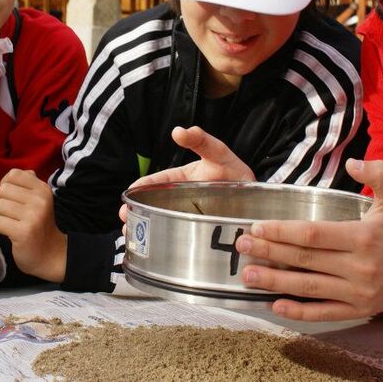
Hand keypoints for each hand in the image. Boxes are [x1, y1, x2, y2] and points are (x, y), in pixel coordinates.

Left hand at [0, 169, 66, 282]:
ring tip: (14, 224)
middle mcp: (39, 200)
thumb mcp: (39, 200)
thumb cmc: (40, 225)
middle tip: (15, 215)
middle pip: (3, 190)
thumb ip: (27, 184)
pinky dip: (1, 229)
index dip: (8, 186)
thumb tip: (13, 173)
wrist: (50, 254)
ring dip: (2, 217)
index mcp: (43, 189)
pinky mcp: (23, 232)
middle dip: (4, 204)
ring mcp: (32, 216)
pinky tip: (12, 234)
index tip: (15, 199)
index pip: (13, 174)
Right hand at [120, 126, 253, 235]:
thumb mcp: (218, 153)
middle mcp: (181, 199)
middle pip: (153, 205)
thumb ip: (201, 141)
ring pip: (161, 223)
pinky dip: (164, 244)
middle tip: (124, 219)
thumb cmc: (234, 171)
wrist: (258, 197)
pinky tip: (154, 251)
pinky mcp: (197, 233)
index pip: (156, 182)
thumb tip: (179, 130)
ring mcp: (188, 217)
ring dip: (144, 229)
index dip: (140, 188)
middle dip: (136, 212)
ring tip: (132, 236)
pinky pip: (178, 238)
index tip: (128, 195)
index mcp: (181, 180)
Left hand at [235, 159, 382, 320]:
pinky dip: (298, 311)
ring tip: (248, 275)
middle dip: (270, 252)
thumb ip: (378, 174)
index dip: (283, 231)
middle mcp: (359, 267)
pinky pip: (323, 312)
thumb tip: (353, 163)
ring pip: (309, 287)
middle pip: (305, 260)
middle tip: (242, 245)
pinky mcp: (357, 310)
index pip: (314, 234)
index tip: (258, 227)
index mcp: (363, 237)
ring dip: (275, 282)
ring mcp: (357, 292)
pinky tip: (275, 304)